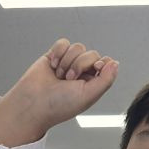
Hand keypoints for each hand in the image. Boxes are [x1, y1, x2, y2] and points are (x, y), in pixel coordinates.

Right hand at [0, 40, 118, 147]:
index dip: (101, 63)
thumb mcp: (88, 95)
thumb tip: (115, 63)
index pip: (105, 63)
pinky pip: (63, 43)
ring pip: (78, 47)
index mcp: (93, 83)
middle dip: (80, 65)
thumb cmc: (60, 105)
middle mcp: (82, 73)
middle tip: (69, 80)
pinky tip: (52, 66)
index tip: (95, 69)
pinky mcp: (54, 55)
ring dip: (68, 61)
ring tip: (59, 76)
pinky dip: (58, 52)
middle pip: (92, 53)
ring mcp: (68, 63)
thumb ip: (106, 80)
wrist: (33, 103)